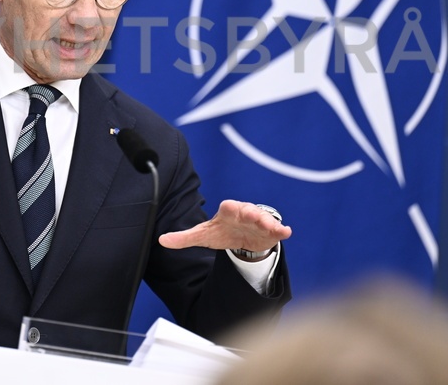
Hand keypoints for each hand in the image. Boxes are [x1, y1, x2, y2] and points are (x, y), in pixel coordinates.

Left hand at [159, 199, 291, 252]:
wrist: (241, 239)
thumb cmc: (221, 232)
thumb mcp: (202, 235)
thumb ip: (183, 238)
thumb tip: (161, 240)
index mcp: (227, 213)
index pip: (228, 207)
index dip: (229, 207)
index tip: (229, 207)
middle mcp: (244, 214)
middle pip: (248, 210)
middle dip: (252, 213)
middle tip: (255, 216)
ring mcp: (258, 221)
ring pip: (264, 219)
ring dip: (268, 222)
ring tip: (274, 227)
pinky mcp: (269, 231)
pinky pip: (277, 229)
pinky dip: (281, 230)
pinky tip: (286, 232)